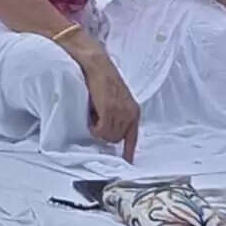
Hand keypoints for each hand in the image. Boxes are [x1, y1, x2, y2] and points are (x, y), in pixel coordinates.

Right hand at [65, 35, 141, 160]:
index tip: (127, 163)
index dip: (128, 151)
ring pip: (109, 137)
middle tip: (95, 118)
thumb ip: (115, 114)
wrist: (95, 62)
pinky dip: (94, 128)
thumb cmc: (101, 78)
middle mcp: (130, 113)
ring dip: (98, 130)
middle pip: (116, 139)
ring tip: (93, 113)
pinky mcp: (110, 110)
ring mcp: (121, 112)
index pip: (132, 137)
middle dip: (104, 133)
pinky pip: (102, 131)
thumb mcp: (114, 99)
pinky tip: (91, 116)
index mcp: (134, 111)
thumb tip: (108, 130)